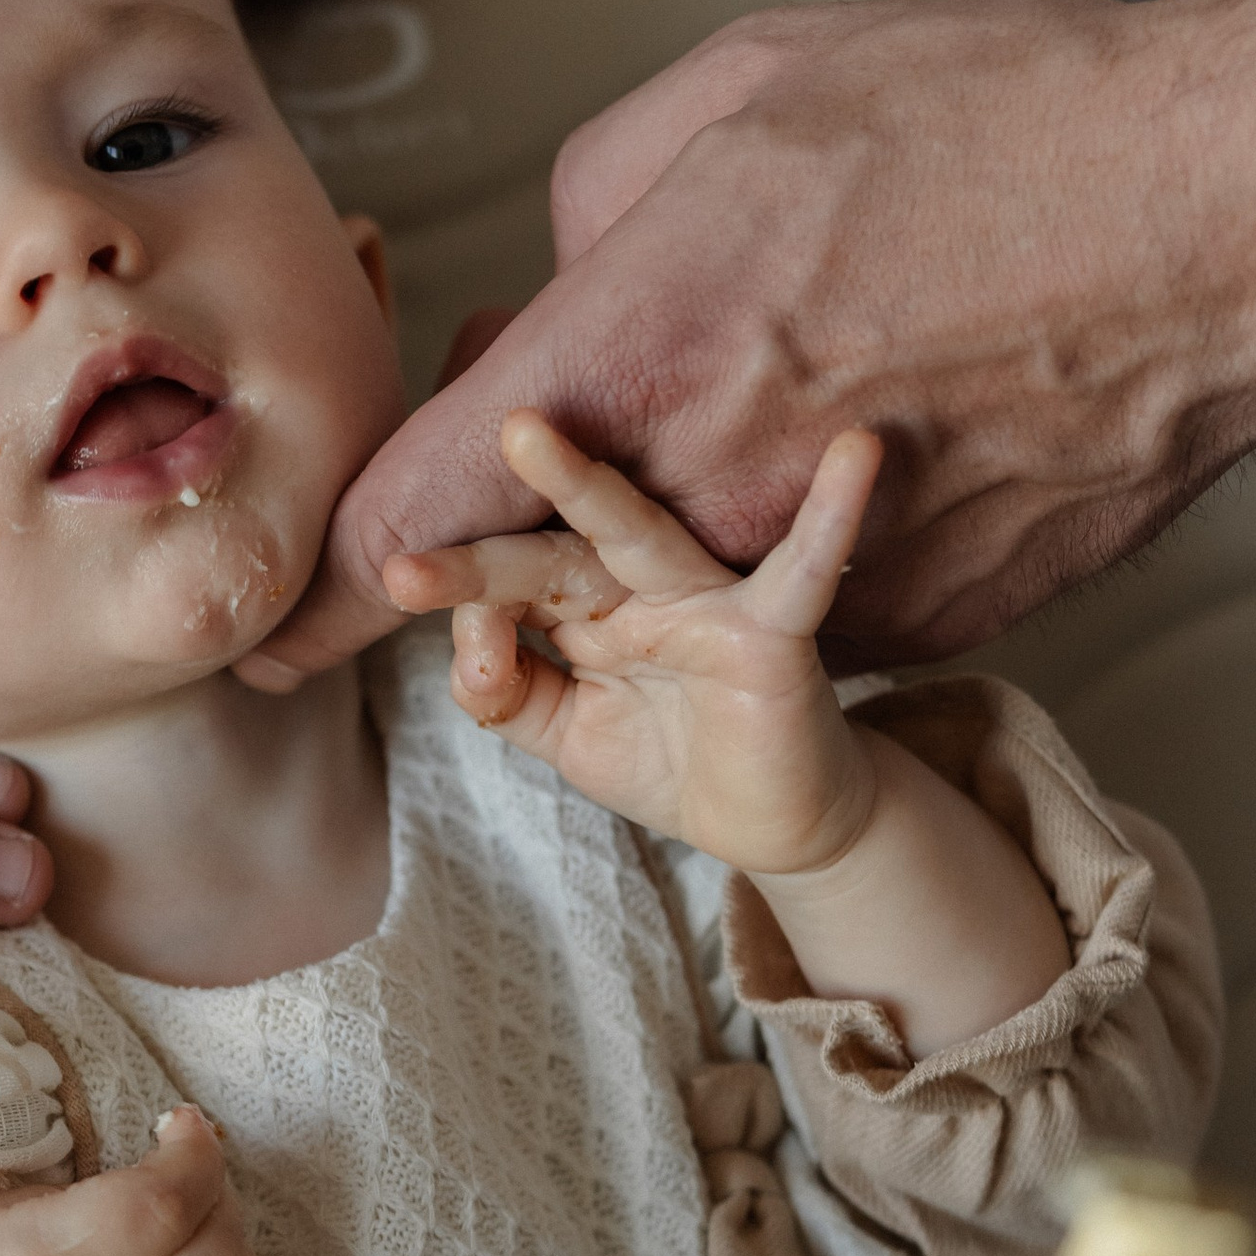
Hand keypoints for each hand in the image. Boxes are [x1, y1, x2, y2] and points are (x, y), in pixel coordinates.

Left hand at [248, 0, 1255, 682]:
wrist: (1225, 221)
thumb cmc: (984, 127)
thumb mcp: (725, 105)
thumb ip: (581, 223)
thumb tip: (532, 318)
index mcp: (623, 366)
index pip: (403, 520)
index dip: (330, 573)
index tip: (284, 616)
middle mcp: (700, 507)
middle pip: (516, 595)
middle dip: (480, 575)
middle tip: (469, 558)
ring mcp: (812, 589)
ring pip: (667, 614)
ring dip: (652, 564)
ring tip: (727, 460)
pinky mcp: (915, 626)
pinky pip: (795, 621)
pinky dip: (785, 565)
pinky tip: (869, 451)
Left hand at [389, 411, 880, 873]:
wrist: (774, 824)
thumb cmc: (669, 759)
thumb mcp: (566, 735)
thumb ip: (506, 693)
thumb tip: (469, 649)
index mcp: (583, 604)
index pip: (507, 582)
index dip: (459, 588)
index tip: (400, 583)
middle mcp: (638, 588)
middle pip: (552, 549)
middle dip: (486, 525)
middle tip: (437, 457)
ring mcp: (706, 602)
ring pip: (636, 538)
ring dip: (583, 486)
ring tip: (526, 431)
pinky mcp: (774, 633)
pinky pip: (803, 572)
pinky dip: (830, 516)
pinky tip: (855, 454)